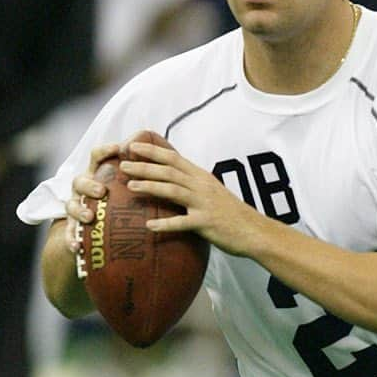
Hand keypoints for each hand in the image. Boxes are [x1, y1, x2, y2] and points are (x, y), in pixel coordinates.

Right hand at [63, 131, 172, 253]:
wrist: (96, 229)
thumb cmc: (118, 202)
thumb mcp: (127, 189)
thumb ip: (140, 178)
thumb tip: (168, 164)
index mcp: (96, 175)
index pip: (96, 157)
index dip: (105, 151)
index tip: (118, 148)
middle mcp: (82, 189)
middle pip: (79, 181)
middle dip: (89, 185)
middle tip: (102, 191)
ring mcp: (75, 207)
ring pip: (71, 205)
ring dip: (79, 210)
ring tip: (90, 217)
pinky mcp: (72, 228)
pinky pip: (68, 234)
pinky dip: (71, 239)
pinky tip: (77, 247)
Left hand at [122, 141, 264, 256]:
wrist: (254, 231)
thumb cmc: (230, 214)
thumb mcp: (212, 192)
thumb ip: (193, 184)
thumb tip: (171, 180)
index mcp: (201, 177)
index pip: (173, 157)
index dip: (151, 151)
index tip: (131, 146)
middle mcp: (201, 186)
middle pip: (169, 171)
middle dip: (144, 166)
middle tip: (122, 164)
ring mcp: (204, 204)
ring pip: (173, 191)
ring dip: (150, 187)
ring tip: (129, 187)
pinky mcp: (206, 223)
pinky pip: (183, 223)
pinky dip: (166, 224)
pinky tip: (150, 226)